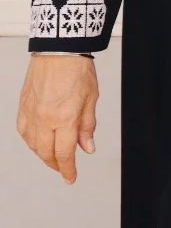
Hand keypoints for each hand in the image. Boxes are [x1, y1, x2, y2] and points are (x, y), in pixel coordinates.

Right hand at [17, 54, 99, 183]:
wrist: (58, 50)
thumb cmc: (77, 69)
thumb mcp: (92, 98)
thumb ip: (88, 126)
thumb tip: (87, 147)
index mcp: (64, 117)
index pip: (64, 153)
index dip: (68, 169)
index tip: (70, 177)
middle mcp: (44, 118)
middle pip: (46, 153)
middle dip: (56, 165)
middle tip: (64, 169)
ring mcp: (30, 113)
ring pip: (33, 146)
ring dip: (43, 154)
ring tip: (54, 156)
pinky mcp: (22, 108)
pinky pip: (24, 133)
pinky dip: (32, 142)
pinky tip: (39, 142)